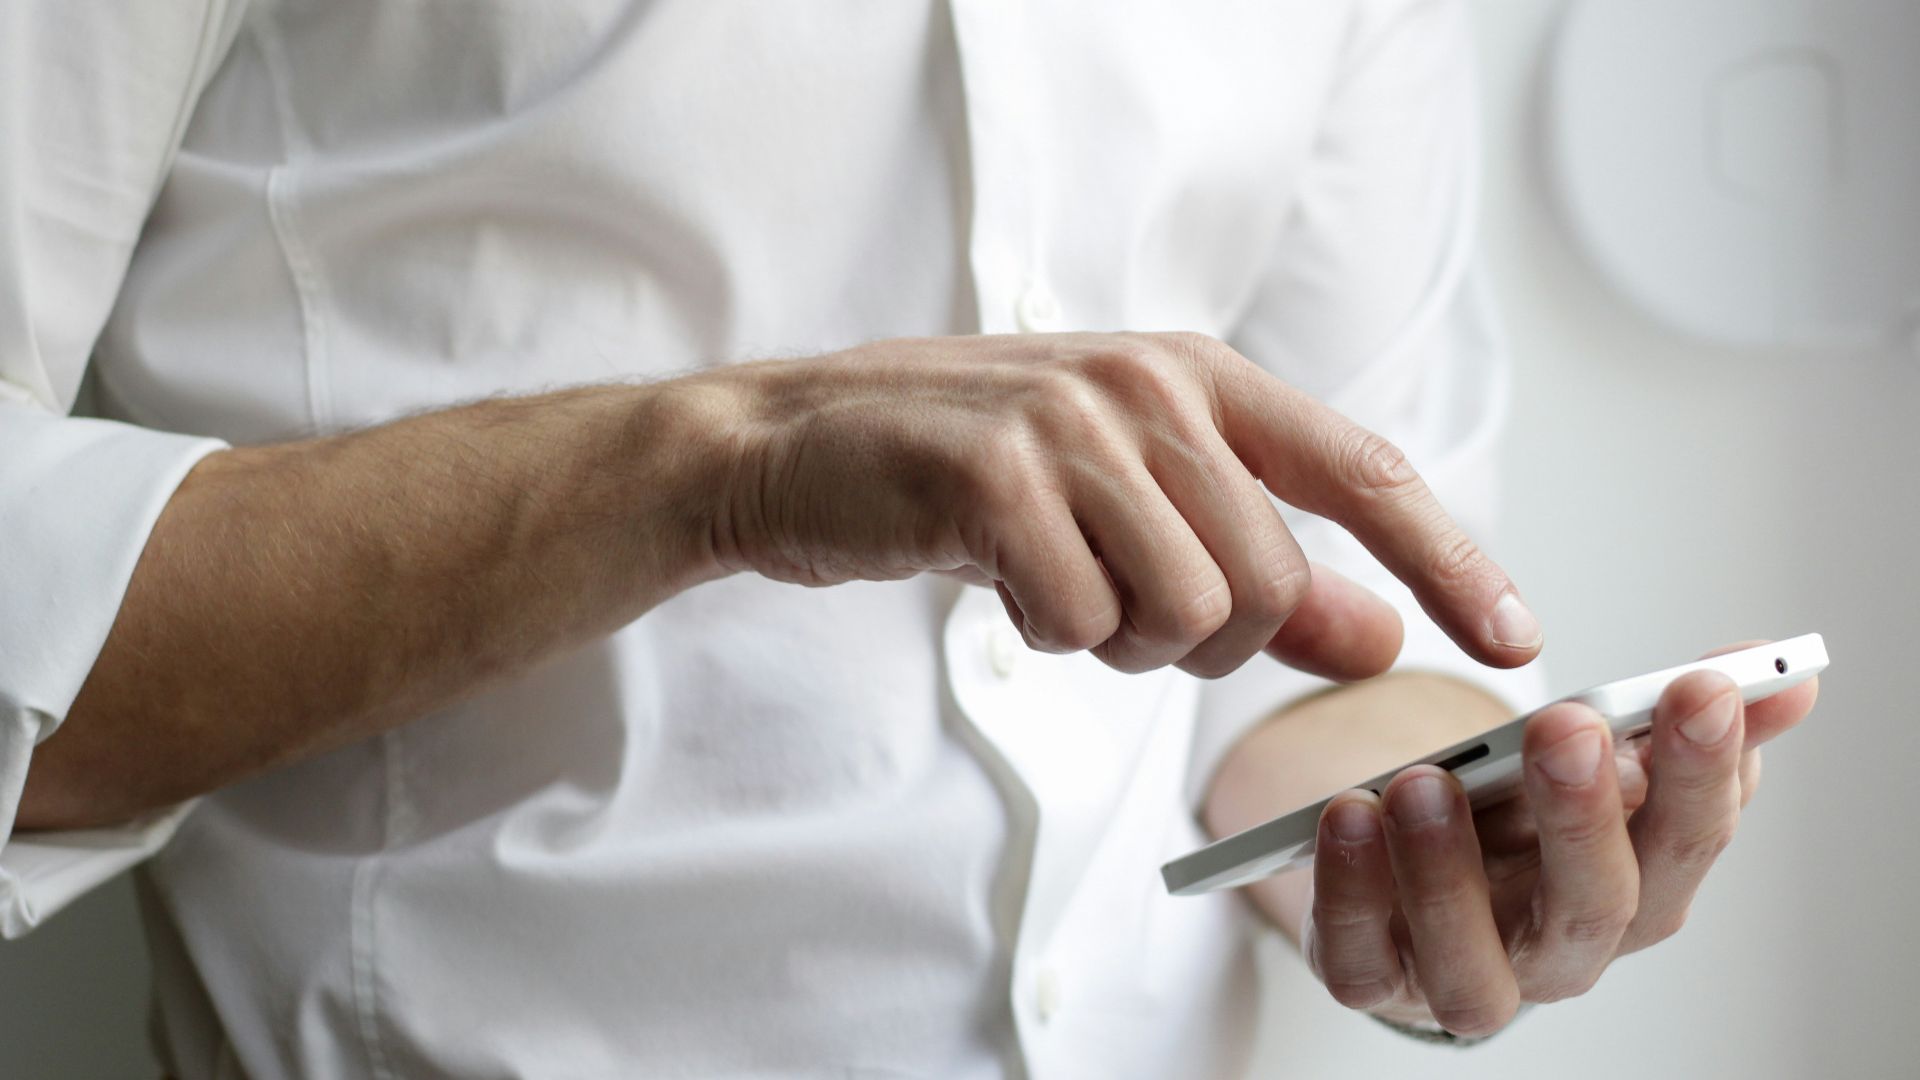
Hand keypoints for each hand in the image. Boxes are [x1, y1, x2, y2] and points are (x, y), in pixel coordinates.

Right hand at [698, 332, 1541, 679]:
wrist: (796, 447)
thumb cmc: (973, 476)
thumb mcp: (1132, 507)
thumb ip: (1263, 570)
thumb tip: (1381, 639)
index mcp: (1200, 376)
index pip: (1364, 472)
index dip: (1450, 560)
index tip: (1515, 640)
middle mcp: (1150, 384)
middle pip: (1269, 583)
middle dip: (1206, 640)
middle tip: (1118, 607)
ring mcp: (1072, 423)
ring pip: (1186, 613)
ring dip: (1121, 641)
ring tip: (1056, 585)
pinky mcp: (995, 475)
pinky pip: (1082, 622)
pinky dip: (1048, 636)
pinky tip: (999, 581)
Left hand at [1300, 644, 1818, 1035]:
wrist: (1413, 874)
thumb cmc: (1518, 821)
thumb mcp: (1594, 761)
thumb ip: (1675, 720)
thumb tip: (1786, 673)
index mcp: (1636, 889)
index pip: (1687, 841)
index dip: (1702, 770)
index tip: (1700, 686)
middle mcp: (1561, 950)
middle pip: (1593, 908)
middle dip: (1584, 817)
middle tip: (1567, 727)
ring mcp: (1465, 975)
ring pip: (1473, 963)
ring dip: (1448, 871)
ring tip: (1423, 782)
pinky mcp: (1373, 979)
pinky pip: (1358, 961)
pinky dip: (1350, 894)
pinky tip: (1347, 816)